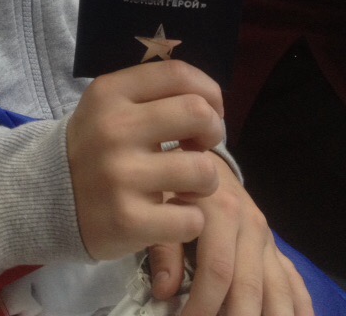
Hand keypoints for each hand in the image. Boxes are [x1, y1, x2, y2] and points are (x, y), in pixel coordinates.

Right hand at [67, 61, 224, 260]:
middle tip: (199, 147)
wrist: (46, 196)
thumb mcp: (109, 106)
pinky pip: (191, 218)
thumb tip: (209, 99)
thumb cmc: (95, 146)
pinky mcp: (128, 220)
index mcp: (110, 93)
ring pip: (203, 170)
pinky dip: (190, 219)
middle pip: (198, 114)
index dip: (209, 91)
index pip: (178, 73)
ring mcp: (120, 175)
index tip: (209, 111)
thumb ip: (152, 94)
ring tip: (187, 185)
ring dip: (206, 182)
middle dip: (213, 131)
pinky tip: (172, 215)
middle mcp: (114, 128)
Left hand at [148, 155, 313, 315]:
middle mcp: (251, 227)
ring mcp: (268, 240)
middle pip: (250, 287)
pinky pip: (294, 282)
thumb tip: (165, 292)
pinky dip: (299, 307)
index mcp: (222, 212)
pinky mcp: (276, 249)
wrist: (204, 161)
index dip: (202, 306)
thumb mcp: (163, 204)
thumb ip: (164, 247)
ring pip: (278, 289)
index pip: (217, 271)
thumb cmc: (179, 186)